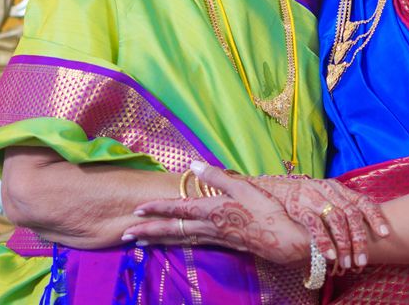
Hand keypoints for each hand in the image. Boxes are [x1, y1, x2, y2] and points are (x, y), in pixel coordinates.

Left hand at [125, 163, 309, 266]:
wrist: (282, 239)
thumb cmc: (264, 208)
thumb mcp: (242, 186)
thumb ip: (216, 176)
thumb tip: (193, 164)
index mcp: (210, 210)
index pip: (177, 209)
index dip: (156, 208)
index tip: (137, 209)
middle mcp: (207, 226)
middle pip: (172, 229)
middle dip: (148, 231)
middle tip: (125, 234)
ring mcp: (214, 238)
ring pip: (180, 239)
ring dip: (159, 240)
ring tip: (140, 242)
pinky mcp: (222, 244)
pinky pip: (192, 243)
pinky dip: (177, 242)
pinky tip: (174, 242)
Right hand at [246, 174, 388, 270]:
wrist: (273, 192)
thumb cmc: (304, 203)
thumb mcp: (325, 203)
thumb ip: (341, 212)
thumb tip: (363, 233)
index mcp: (338, 189)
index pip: (361, 200)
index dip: (374, 216)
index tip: (385, 234)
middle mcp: (328, 190)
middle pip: (351, 213)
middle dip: (359, 239)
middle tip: (362, 260)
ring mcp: (313, 197)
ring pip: (336, 219)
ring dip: (343, 243)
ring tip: (347, 262)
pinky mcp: (298, 206)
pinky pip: (315, 224)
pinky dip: (324, 241)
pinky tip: (330, 255)